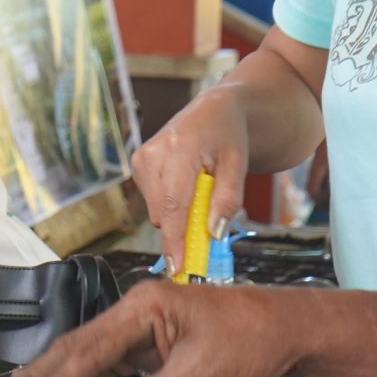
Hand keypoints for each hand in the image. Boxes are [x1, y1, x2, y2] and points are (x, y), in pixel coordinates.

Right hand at [0, 281, 299, 376]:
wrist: (291, 328)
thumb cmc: (254, 338)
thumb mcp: (202, 375)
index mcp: (143, 307)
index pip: (88, 350)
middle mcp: (137, 311)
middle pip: (77, 347)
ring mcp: (145, 326)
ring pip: (91, 358)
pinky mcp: (156, 342)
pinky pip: (114, 366)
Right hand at [134, 87, 249, 254]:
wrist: (214, 110)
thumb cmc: (228, 134)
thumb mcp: (238, 166)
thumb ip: (227, 200)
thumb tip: (213, 234)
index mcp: (181, 149)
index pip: (173, 204)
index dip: (174, 240)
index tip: (177, 266)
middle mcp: (153, 153)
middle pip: (163, 213)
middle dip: (185, 228)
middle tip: (209, 221)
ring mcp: (142, 158)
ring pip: (157, 211)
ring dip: (178, 213)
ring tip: (199, 190)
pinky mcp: (138, 164)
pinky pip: (153, 201)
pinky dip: (171, 202)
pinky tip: (185, 184)